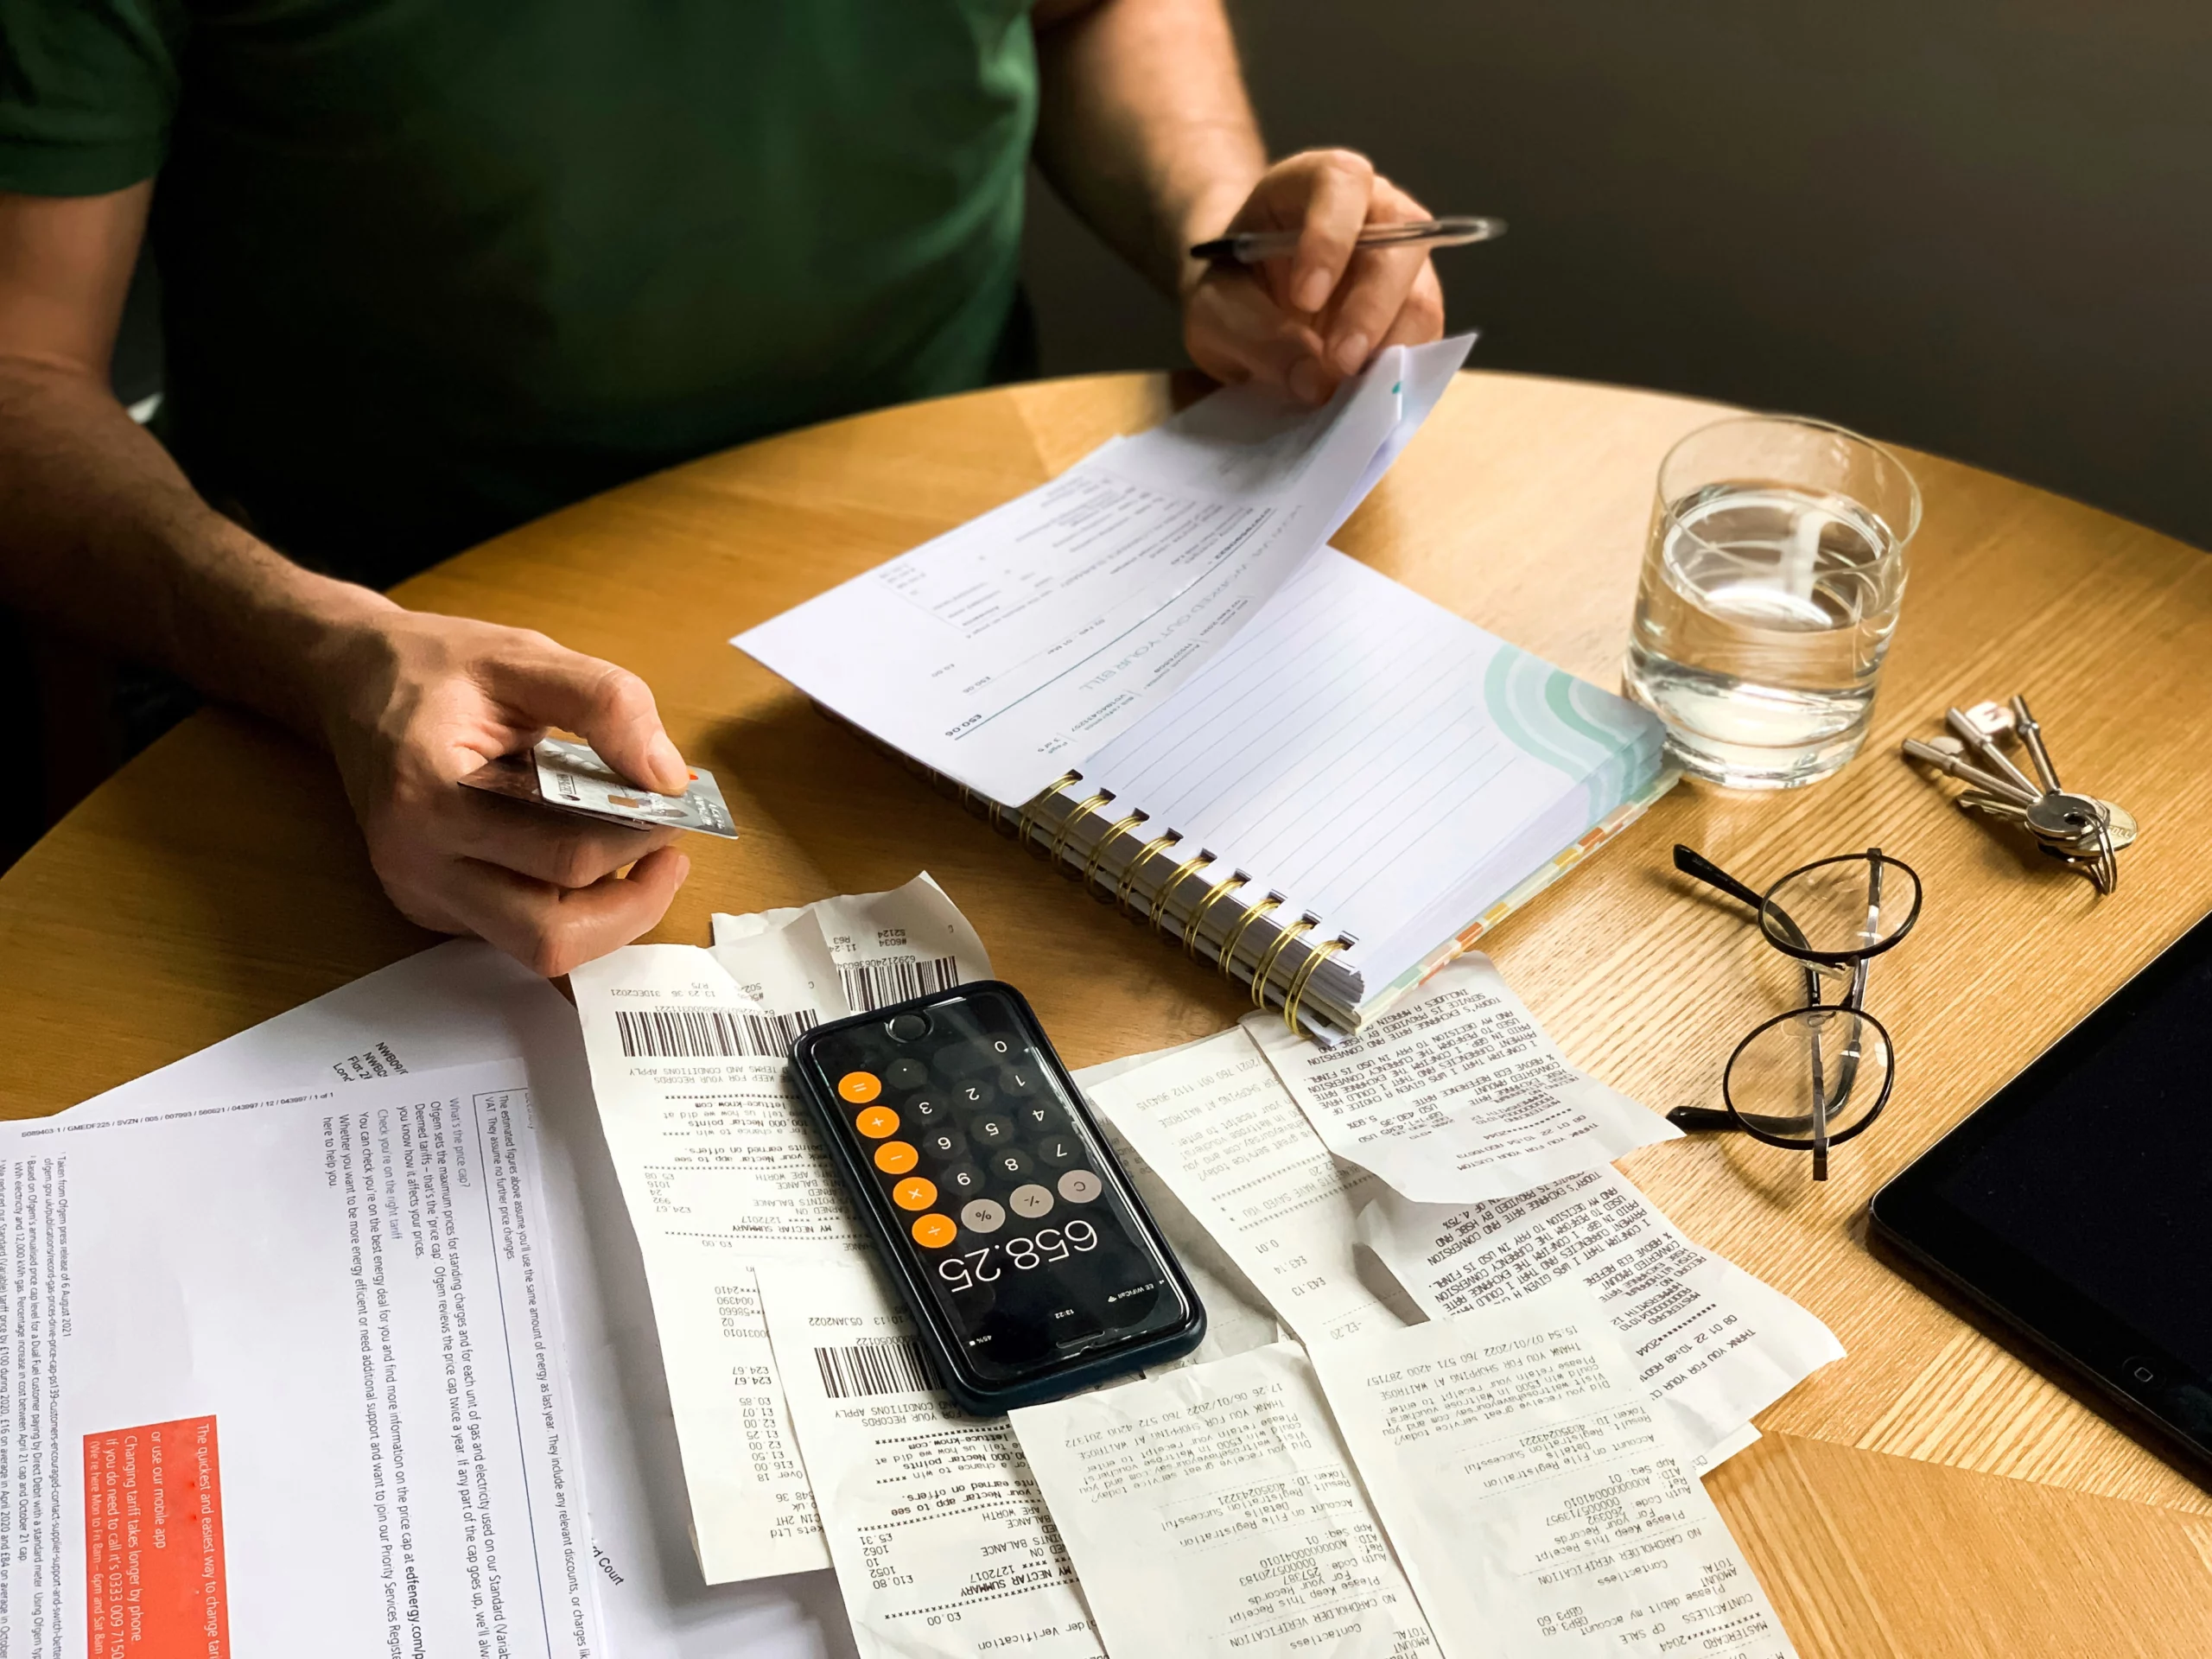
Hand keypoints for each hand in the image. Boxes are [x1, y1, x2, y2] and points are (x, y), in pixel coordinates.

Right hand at [312, 605, 693, 975]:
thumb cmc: (438, 667)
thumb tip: (668, 775)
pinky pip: (518, 931)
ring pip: (539, 947)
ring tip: (641, 857)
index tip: (677, 804)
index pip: (562, 854)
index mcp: (430, 795)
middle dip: (632, 901)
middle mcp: (416, 862)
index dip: (638, 838)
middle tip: (670, 851)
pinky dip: (571, 906)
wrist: (353, 681)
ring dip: (607, 915)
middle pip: (552, 933)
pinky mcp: (434, 908)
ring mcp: (421, 894)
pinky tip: (590, 855)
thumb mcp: (525, 656)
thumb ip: (605, 703)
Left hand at [1182, 148, 1446, 404]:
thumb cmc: (1230, 289)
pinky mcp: (1411, 311)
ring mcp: (1400, 263)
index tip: (1305, 297)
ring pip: (1421, 296)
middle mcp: (1374, 211)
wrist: (1243, 306)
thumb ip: (1254, 334)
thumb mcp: (1215, 310)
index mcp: (1316, 182)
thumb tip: (1318, 382)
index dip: (1331, 236)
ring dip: (1391, 349)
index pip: (1342, 183)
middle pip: (1402, 238)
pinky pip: (1423, 341)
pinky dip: (1398, 374)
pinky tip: (1363, 395)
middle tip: (1341, 363)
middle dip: (1372, 306)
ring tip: (1349, 389)